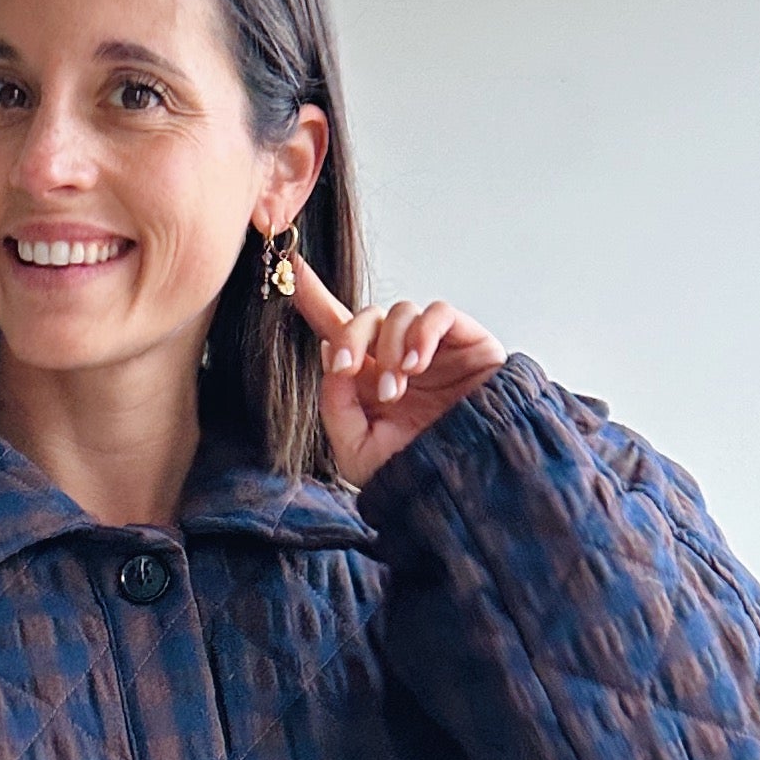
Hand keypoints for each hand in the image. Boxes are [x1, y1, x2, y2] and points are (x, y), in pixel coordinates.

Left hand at [287, 257, 507, 485]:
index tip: (292, 273)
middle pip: (366, 317)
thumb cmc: (415, 473)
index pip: (339, 331)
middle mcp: (399, 359)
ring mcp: (434, 349)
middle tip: (350, 369)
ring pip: (400, 313)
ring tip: (397, 389)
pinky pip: (438, 313)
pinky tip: (417, 364)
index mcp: (370, 382)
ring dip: (390, 348)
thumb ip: (335, 405)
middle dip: (350, 336)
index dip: (315, 300)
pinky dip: (421, 333)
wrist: (466, 486)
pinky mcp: (467, 342)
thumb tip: (330, 355)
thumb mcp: (356, 450)